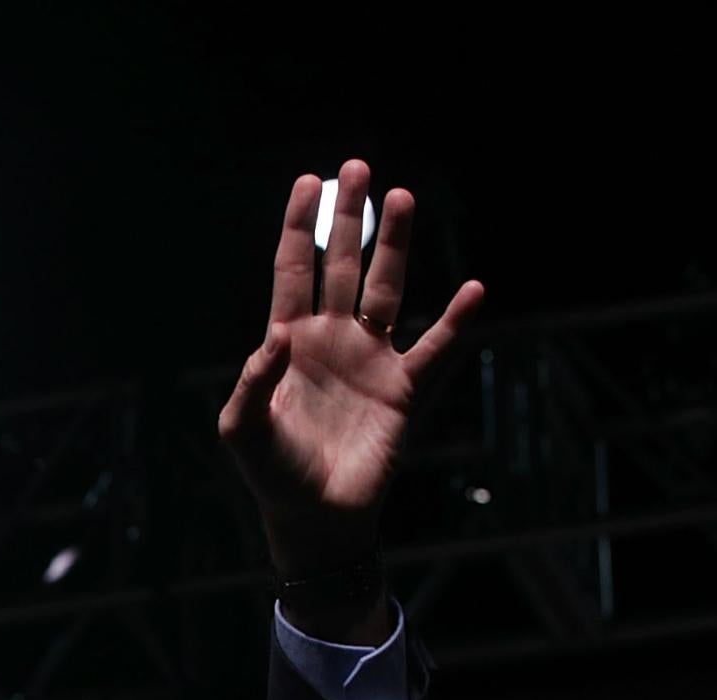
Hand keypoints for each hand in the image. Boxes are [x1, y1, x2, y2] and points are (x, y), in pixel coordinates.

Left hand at [217, 160, 484, 577]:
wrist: (314, 515)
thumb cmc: (272, 472)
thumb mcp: (243, 428)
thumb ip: (251, 382)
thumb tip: (276, 338)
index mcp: (288, 342)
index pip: (293, 272)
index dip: (298, 228)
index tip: (307, 183)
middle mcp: (331, 340)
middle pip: (341, 266)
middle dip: (348, 219)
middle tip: (356, 167)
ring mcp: (369, 359)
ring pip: (385, 288)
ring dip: (395, 246)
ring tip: (402, 197)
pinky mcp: (401, 389)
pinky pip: (434, 348)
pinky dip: (454, 321)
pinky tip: (473, 290)